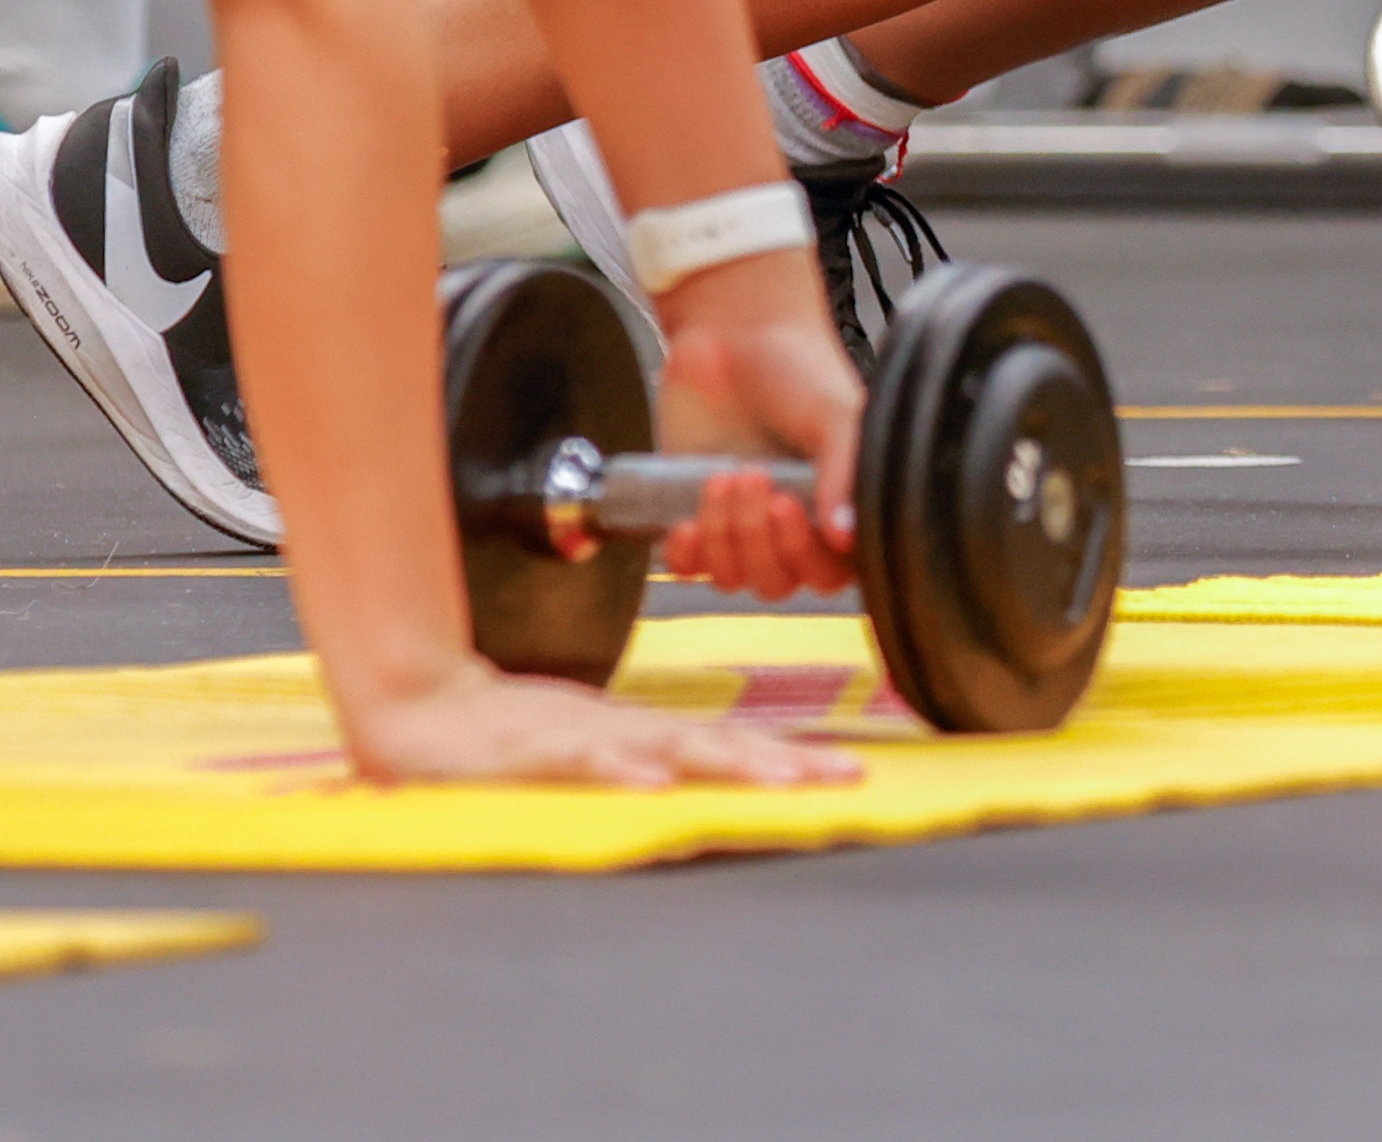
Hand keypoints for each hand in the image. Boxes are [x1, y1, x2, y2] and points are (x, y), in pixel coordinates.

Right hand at [344, 661, 855, 788]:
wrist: (420, 706)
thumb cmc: (508, 735)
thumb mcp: (587, 751)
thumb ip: (641, 765)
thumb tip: (700, 789)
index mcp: (640, 736)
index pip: (728, 746)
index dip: (787, 759)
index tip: (845, 772)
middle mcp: (624, 734)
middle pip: (717, 746)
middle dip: (783, 763)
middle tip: (841, 778)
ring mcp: (581, 740)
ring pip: (666, 747)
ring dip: (726, 762)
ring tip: (779, 780)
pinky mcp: (530, 752)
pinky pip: (582, 761)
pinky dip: (619, 769)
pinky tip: (651, 784)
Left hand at [649, 245, 864, 600]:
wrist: (732, 332)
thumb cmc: (797, 366)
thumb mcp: (835, 413)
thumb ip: (845, 473)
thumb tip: (847, 537)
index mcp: (838, 505)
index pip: (834, 571)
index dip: (809, 554)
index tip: (790, 503)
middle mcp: (793, 524)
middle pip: (779, 581)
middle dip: (759, 537)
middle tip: (753, 474)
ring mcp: (741, 524)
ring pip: (733, 577)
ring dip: (724, 537)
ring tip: (723, 475)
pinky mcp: (692, 514)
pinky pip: (688, 567)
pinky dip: (686, 552)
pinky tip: (687, 518)